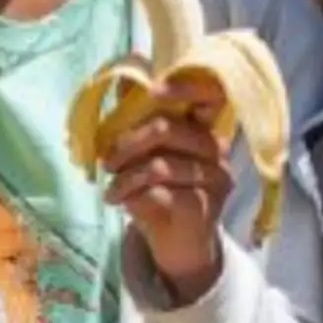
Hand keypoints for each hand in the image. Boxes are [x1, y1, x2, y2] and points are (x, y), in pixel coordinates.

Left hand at [102, 105, 235, 304]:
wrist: (177, 244)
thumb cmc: (159, 192)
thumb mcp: (146, 154)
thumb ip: (138, 120)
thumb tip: (123, 79)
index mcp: (202, 129)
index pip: (209, 95)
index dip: (183, 87)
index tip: (152, 90)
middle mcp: (216, 149)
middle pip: (168, 128)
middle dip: (126, 142)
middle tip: (107, 162)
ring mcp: (214, 179)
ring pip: (159, 165)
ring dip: (124, 177)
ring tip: (111, 189)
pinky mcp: (204, 207)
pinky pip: (160, 194)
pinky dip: (131, 196)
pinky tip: (119, 202)